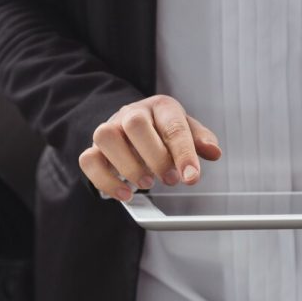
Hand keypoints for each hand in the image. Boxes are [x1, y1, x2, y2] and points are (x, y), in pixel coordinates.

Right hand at [78, 95, 221, 200]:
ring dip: (128, 165)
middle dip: (155, 157)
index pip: (172, 126)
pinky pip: (88, 160)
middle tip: (170, 179)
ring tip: (146, 183)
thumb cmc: (160, 130)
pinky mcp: (93, 148)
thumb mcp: (186, 130)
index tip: (191, 177)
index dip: (183, 153)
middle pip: (135, 124)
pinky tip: (124, 193)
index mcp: (159, 107)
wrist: (130, 126)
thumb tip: (213, 152)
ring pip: (106, 137)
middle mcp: (131, 114)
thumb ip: (200, 140)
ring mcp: (109, 129)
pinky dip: (105, 180)